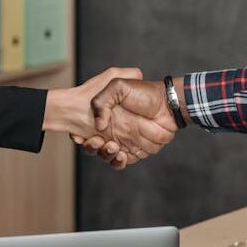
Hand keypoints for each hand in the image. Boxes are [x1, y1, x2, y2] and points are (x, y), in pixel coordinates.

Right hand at [45, 69, 173, 167]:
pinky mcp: (134, 152)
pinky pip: (121, 162)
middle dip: (91, 147)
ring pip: (106, 155)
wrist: (167, 104)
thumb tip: (99, 125)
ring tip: (111, 146)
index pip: (85, 129)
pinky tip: (120, 155)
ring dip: (105, 154)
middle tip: (97, 140)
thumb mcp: (117, 85)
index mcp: (105, 115)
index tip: (78, 136)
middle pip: (93, 146)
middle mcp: (112, 130)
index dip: (79, 135)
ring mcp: (123, 142)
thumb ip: (102, 101)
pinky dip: (118, 162)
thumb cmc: (143, 92)